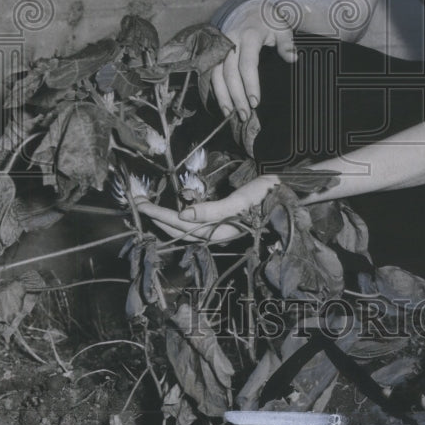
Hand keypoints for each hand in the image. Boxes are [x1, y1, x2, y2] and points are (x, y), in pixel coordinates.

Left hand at [133, 175, 278, 243]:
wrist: (287, 192)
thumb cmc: (266, 195)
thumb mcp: (239, 200)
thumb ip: (212, 210)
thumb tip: (184, 213)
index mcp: (220, 232)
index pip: (182, 223)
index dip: (160, 213)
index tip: (141, 204)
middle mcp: (216, 232)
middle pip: (179, 226)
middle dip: (157, 216)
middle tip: (137, 202)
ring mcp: (218, 226)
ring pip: (184, 225)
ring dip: (165, 216)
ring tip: (148, 206)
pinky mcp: (221, 218)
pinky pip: (194, 221)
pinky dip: (179, 215)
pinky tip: (172, 208)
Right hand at [211, 0, 297, 120]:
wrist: (253, 9)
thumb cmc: (269, 21)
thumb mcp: (282, 28)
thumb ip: (286, 44)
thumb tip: (293, 58)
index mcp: (249, 36)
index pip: (247, 64)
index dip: (250, 84)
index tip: (255, 101)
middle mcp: (231, 41)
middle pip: (230, 72)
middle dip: (236, 95)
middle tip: (244, 114)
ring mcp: (221, 47)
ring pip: (217, 73)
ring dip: (222, 95)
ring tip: (229, 113)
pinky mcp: (216, 51)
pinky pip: (212, 72)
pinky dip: (215, 89)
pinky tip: (221, 103)